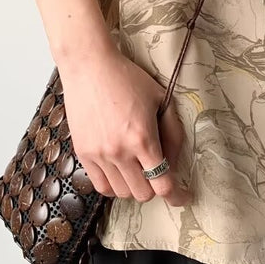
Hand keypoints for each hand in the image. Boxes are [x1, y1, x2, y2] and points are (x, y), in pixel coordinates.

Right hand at [57, 45, 189, 205]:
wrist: (89, 67)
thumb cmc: (126, 78)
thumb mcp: (161, 100)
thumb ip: (173, 133)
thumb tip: (174, 162)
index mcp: (143, 138)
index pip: (163, 184)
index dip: (176, 196)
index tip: (181, 196)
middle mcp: (120, 151)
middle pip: (142, 194)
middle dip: (154, 188)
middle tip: (157, 174)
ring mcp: (99, 154)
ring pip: (121, 193)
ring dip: (133, 186)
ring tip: (137, 170)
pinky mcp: (83, 153)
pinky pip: (100, 185)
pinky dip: (113, 185)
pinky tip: (119, 171)